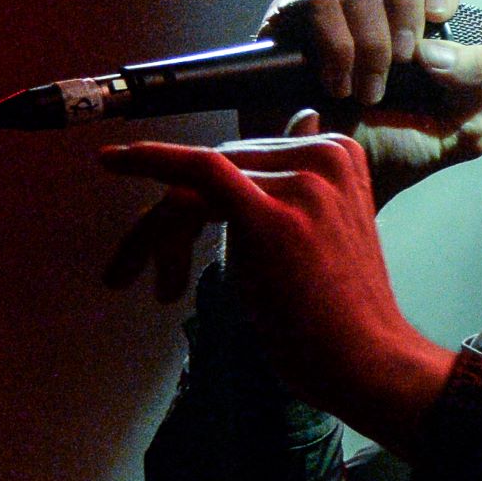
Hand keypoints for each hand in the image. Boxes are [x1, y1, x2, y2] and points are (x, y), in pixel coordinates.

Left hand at [100, 130, 453, 453]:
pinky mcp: (270, 214)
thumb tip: (298, 119)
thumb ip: (297, 185)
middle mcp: (322, 155)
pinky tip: (112, 162)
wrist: (368, 360)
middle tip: (138, 271)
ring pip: (198, 184)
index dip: (199, 195)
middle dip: (173, 219)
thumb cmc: (342, 312)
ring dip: (157, 233)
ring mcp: (300, 183)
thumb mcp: (323, 229)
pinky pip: (200, 173)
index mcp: (338, 153)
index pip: (245, 159)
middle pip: (217, 168)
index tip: (170, 224)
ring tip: (138, 280)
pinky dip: (151, 162)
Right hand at [258, 0, 481, 203]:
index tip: (437, 22)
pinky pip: (320, 7)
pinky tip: (337, 87)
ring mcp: (330, 15)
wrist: (340, 185)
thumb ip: (481, 81)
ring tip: (367, 94)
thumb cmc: (397, 153)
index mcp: (416, 26)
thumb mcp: (465, 128)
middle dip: (407, 11)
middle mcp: (372, 13)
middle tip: (406, 60)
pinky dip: (338, 48)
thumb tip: (437, 48)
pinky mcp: (289, 25)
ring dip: (372, 45)